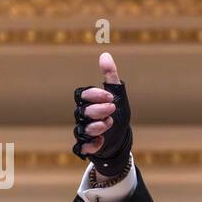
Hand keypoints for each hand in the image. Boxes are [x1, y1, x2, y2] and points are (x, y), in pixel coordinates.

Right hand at [72, 51, 133, 176]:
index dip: (94, 95)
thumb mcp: (117, 94)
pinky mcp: (87, 146)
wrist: (121, 137)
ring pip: (81, 129)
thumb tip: (105, 55)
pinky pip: (80, 147)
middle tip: (112, 108)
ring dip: (94, 127)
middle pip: (82, 111)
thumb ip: (111, 76)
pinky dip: (89, 146)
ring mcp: (84, 131)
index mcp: (88, 102)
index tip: (110, 96)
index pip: (82, 95)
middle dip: (97, 110)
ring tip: (108, 124)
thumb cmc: (117, 113)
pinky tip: (101, 141)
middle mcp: (83, 116)